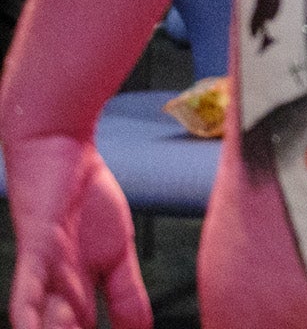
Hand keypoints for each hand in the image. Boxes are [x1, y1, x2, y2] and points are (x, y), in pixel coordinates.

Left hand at [7, 135, 152, 328]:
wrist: (58, 149)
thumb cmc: (84, 197)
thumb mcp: (118, 253)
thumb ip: (127, 295)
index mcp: (76, 296)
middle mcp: (54, 295)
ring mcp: (43, 276)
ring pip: (44, 327)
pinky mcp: (36, 254)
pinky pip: (26, 295)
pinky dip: (27, 319)